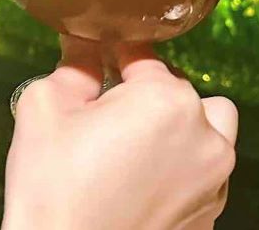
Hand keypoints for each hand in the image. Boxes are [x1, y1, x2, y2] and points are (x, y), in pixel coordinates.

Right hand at [3, 37, 237, 229]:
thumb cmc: (53, 187)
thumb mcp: (46, 105)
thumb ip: (73, 65)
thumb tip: (82, 46)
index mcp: (164, 100)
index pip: (140, 52)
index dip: (109, 51)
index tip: (92, 57)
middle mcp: (202, 136)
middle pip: (175, 88)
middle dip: (141, 89)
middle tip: (101, 106)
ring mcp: (212, 180)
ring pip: (206, 126)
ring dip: (176, 121)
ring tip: (132, 139)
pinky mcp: (209, 215)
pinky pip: (204, 169)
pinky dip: (180, 161)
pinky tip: (137, 174)